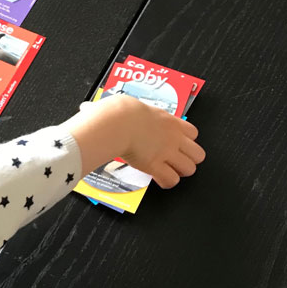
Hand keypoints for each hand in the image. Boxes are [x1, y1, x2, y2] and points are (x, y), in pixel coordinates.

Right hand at [64, 94, 204, 187]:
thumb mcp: (121, 105)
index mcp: (168, 121)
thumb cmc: (117, 111)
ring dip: (178, 172)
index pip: (193, 133)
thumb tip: (87, 108)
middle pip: (198, 154)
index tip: (175, 143)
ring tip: (166, 171)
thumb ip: (112, 110)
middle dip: (188, 159)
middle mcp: (173, 138)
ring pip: (189, 169)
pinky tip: (158, 180)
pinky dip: (166, 182)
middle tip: (174, 160)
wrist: (115, 122)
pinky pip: (171, 180)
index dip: (186, 140)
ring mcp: (167, 152)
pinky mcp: (156, 166)